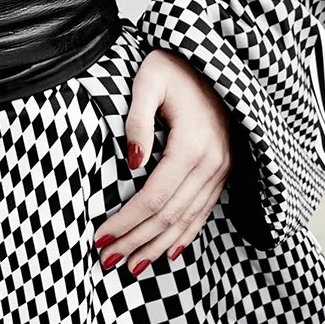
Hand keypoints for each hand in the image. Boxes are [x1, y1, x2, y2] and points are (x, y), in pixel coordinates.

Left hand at [92, 48, 230, 275]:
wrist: (212, 56)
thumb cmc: (174, 66)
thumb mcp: (149, 81)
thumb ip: (137, 120)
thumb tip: (132, 163)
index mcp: (192, 145)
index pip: (154, 198)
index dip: (126, 222)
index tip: (99, 238)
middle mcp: (212, 162)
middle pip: (169, 216)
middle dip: (135, 241)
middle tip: (106, 260)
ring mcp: (222, 168)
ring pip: (187, 220)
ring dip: (157, 246)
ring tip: (131, 267)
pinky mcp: (224, 170)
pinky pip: (204, 211)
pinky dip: (186, 236)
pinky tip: (168, 253)